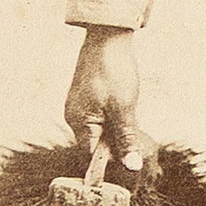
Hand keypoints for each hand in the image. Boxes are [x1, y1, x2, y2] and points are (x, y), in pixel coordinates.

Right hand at [65, 28, 142, 166]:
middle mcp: (73, 116)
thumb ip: (126, 139)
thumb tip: (131, 166)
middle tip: (132, 122)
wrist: (106, 38)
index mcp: (79, 123)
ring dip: (115, 125)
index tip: (129, 151)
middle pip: (96, 141)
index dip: (111, 157)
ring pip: (99, 127)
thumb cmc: (113, 73)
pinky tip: (121, 100)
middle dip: (116, 139)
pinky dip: (111, 113)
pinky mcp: (83, 96)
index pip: (93, 154)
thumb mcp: (124, 109)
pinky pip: (98, 114)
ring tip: (127, 106)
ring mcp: (77, 105)